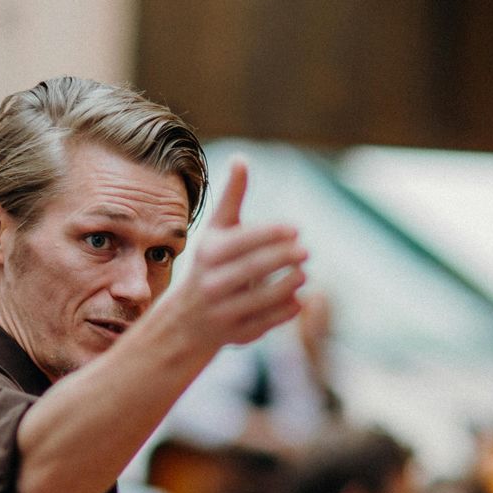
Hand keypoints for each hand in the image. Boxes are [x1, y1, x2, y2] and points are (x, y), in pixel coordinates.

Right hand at [159, 158, 307, 353]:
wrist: (186, 320)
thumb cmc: (209, 265)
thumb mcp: (216, 232)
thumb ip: (231, 198)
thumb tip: (242, 158)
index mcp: (209, 254)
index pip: (243, 241)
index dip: (271, 234)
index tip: (295, 230)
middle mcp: (211, 283)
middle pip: (253, 268)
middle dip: (282, 258)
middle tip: (306, 251)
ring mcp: (222, 310)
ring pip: (260, 298)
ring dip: (286, 285)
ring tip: (303, 274)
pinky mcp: (234, 334)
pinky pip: (263, 323)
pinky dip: (283, 311)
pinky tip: (298, 299)